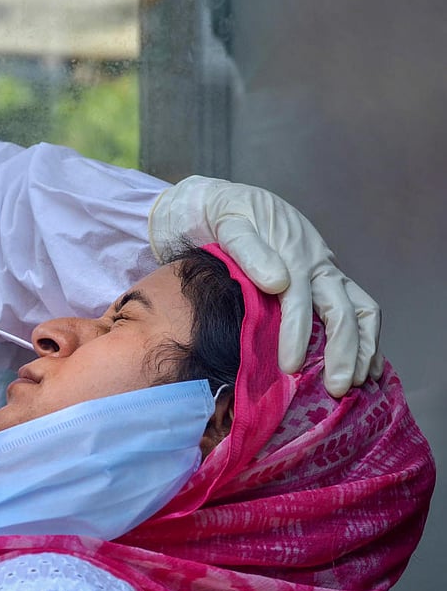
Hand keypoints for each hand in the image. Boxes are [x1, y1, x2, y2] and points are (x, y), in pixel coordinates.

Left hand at [148, 175, 381, 396]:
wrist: (227, 202)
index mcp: (294, 252)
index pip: (300, 299)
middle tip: (336, 388)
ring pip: (360, 310)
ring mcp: (326, 272)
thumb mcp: (230, 224)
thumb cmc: (225, 216)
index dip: (297, 333)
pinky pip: (357, 310)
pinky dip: (365, 339)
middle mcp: (319, 264)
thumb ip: (249, 251)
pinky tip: (364, 367)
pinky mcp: (326, 280)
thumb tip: (279, 282)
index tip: (290, 365)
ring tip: (358, 383)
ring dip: (364, 349)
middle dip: (344, 351)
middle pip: (344, 310)